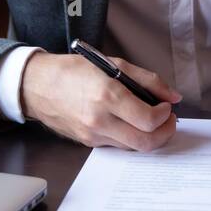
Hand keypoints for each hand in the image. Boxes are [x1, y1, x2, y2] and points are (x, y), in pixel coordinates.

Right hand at [21, 52, 179, 150]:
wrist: (38, 86)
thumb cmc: (74, 71)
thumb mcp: (114, 64)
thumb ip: (148, 81)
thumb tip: (173, 96)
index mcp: (108, 96)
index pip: (149, 120)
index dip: (166, 116)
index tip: (167, 107)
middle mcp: (100, 120)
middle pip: (145, 143)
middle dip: (164, 134)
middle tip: (168, 120)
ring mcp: (93, 135)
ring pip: (133, 147)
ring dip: (148, 137)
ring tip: (150, 119)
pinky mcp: (88, 143)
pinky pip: (118, 145)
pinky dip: (130, 136)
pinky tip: (130, 122)